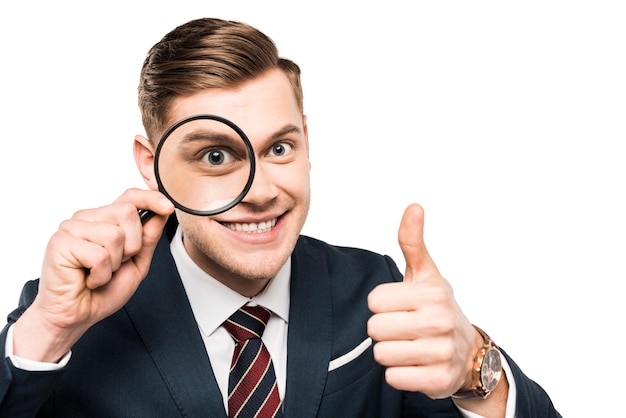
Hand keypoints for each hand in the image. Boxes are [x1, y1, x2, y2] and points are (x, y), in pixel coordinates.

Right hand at [13, 188, 173, 361]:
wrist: (76, 315)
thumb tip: (162, 213)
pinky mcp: (61, 243)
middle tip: (115, 264)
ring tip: (99, 273)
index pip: (129, 196)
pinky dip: (101, 275)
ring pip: (115, 235)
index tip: (168, 207)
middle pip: (127, 212)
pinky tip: (88, 279)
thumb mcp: (137, 262)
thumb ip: (148, 238)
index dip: (151, 198)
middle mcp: (86, 218)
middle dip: (132, 245)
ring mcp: (71, 228)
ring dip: (114, 263)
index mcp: (104, 219)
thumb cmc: (102, 290)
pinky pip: (99, 255)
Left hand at [367, 204, 479, 398]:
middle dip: (384, 330)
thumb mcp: (427, 274)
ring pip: (381, 354)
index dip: (382, 305)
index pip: (374, 301)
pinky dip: (399, 373)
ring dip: (390, 352)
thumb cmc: (437, 308)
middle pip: (375, 328)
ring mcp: (441, 352)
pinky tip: (415, 364)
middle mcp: (439, 321)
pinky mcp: (437, 380)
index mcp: (433, 293)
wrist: (469, 352)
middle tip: (404, 329)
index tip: (400, 306)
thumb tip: (414, 207)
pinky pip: (393, 377)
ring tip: (410, 346)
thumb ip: (412, 242)